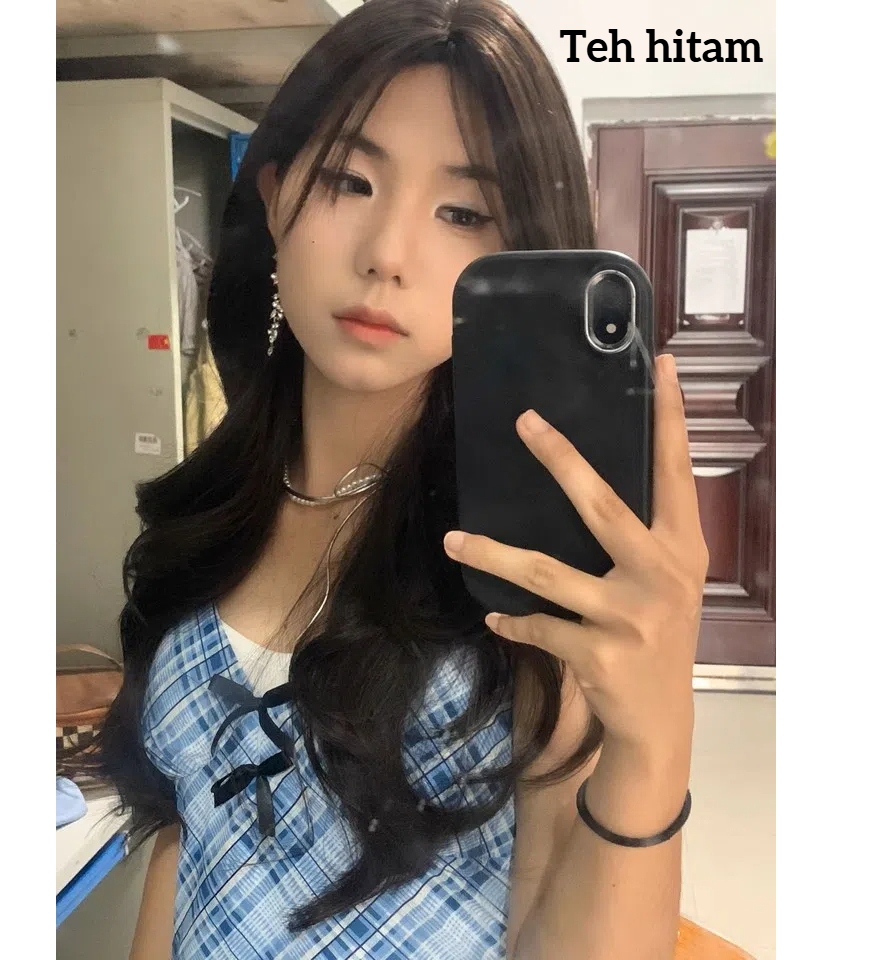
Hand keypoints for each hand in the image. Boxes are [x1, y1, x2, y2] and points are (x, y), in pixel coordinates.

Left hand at [442, 354, 708, 755]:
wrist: (659, 720)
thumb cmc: (659, 635)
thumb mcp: (667, 581)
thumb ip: (646, 535)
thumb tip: (590, 478)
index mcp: (683, 547)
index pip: (677, 471)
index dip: (671, 419)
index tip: (663, 366)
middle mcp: (662, 575)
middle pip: (603, 506)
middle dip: (561, 460)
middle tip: (524, 422)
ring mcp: (631, 617)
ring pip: (547, 572)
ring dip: (493, 554)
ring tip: (455, 540)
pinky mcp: (598, 654)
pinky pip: (538, 625)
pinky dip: (512, 620)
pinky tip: (494, 615)